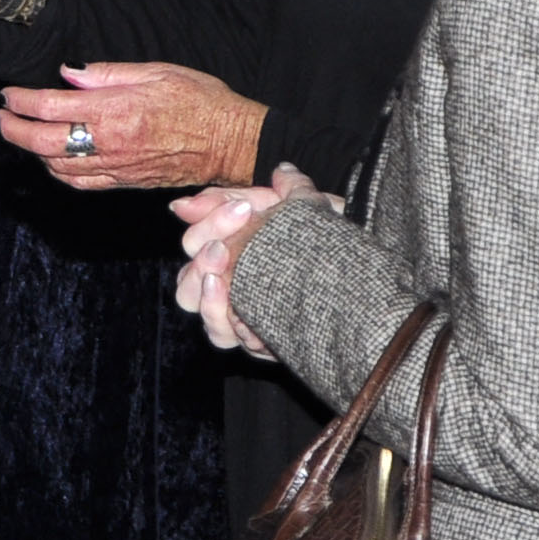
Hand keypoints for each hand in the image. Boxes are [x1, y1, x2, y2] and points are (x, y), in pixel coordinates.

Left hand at [0, 63, 270, 191]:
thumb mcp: (157, 72)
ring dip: (32, 150)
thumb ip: (107, 73)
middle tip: (1, 117)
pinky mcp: (125, 182)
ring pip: (57, 165)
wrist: (232, 143)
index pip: (51, 107)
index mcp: (116, 110)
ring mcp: (116, 166)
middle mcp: (111, 142)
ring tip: (22, 133)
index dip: (22, 100)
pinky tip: (51, 158)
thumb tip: (68, 72)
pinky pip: (80, 182)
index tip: (8, 94)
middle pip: (44, 142)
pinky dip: (57, 171)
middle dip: (14, 129)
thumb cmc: (201, 100)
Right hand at [169, 164, 330, 357]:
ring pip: (199, 313)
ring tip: (221, 278)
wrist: (358, 260)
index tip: (243, 209)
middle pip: (186, 285)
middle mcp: (225, 286)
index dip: (208, 224)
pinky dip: (228, 322)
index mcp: (224, 251)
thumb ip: (228, 201)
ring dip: (206, 296)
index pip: (192, 243)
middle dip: (201, 264)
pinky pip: (226, 336)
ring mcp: (238, 314)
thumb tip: (180, 205)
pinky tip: (239, 311)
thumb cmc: (316, 231)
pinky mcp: (256, 338)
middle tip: (224, 248)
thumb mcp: (276, 204)